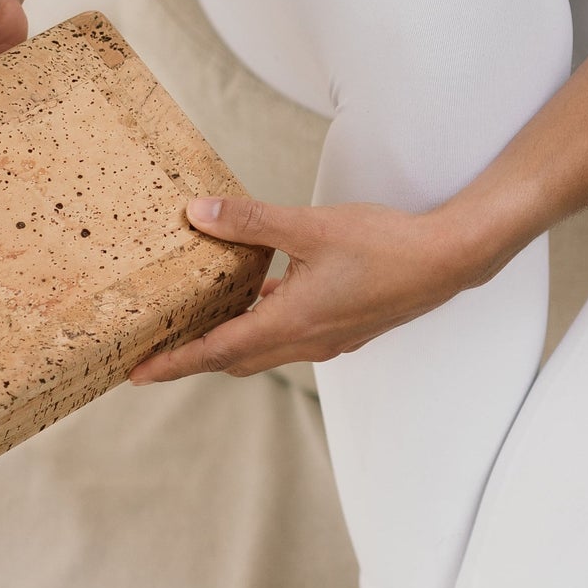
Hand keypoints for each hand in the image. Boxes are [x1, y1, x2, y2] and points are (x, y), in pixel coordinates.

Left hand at [127, 194, 480, 382]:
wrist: (451, 260)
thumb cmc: (386, 245)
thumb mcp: (310, 226)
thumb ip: (251, 222)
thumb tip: (197, 213)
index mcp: (290, 324)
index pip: (215, 352)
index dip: (172, 363)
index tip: (136, 374)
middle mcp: (305, 342)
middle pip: (234, 359)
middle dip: (193, 358)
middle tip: (155, 353)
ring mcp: (327, 339)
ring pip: (263, 350)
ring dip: (229, 342)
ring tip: (196, 325)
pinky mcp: (343, 328)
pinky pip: (289, 336)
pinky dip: (263, 325)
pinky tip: (260, 296)